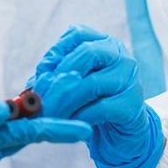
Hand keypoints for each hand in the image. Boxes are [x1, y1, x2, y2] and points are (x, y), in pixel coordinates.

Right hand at [0, 97, 92, 167]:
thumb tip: (5, 110)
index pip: (29, 133)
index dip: (57, 129)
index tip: (84, 129)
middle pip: (27, 135)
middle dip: (52, 124)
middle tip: (79, 113)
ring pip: (13, 135)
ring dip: (33, 124)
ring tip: (53, 108)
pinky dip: (11, 125)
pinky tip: (13, 114)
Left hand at [29, 25, 162, 167]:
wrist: (119, 133)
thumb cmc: (90, 103)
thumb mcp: (70, 83)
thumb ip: (53, 75)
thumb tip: (35, 82)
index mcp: (103, 43)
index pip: (78, 34)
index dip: (56, 51)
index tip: (42, 72)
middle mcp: (120, 55)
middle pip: (87, 54)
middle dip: (59, 76)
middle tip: (42, 98)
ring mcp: (130, 78)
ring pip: (92, 83)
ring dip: (65, 101)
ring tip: (50, 115)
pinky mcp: (132, 104)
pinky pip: (100, 108)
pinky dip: (79, 117)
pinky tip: (68, 125)